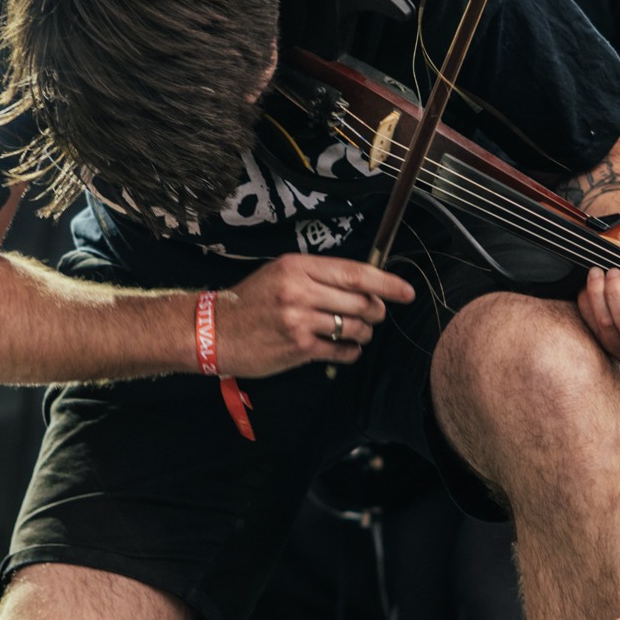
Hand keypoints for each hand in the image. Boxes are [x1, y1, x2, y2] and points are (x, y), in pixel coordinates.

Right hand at [215, 254, 415, 377]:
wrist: (213, 330)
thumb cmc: (250, 302)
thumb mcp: (280, 273)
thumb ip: (318, 275)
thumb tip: (362, 283)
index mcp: (298, 267)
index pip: (355, 273)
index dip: (387, 284)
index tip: (406, 292)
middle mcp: (300, 291)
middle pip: (361, 302)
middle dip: (376, 311)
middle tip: (374, 315)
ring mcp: (299, 321)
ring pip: (354, 327)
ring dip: (363, 333)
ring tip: (355, 332)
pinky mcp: (298, 348)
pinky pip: (341, 351)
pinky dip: (350, 352)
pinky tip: (344, 349)